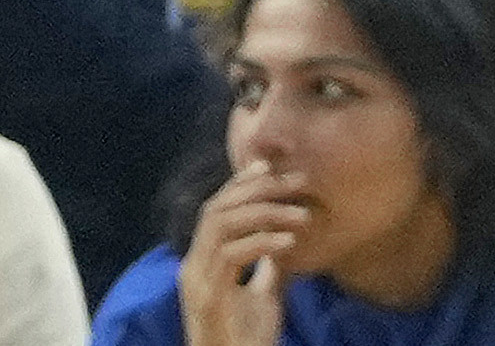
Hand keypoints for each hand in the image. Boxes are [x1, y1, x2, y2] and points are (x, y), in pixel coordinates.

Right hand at [178, 159, 301, 345]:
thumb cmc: (248, 338)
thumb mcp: (263, 293)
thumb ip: (267, 265)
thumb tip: (282, 237)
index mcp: (202, 263)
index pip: (214, 209)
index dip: (240, 183)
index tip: (270, 165)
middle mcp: (193, 268)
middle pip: (216, 209)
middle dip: (257, 188)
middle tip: (297, 181)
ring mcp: (197, 282)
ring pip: (221, 225)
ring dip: (265, 211)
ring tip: (302, 213)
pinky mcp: (209, 297)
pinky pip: (232, 255)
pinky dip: (262, 241)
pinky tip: (289, 240)